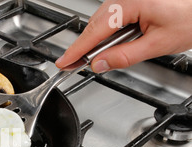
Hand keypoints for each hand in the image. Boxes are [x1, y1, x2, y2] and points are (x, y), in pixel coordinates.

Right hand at [55, 0, 191, 72]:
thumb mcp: (158, 44)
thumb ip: (124, 56)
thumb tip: (100, 64)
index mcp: (131, 3)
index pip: (94, 32)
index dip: (76, 50)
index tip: (64, 62)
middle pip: (94, 25)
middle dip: (84, 47)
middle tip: (71, 66)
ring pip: (102, 21)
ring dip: (98, 41)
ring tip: (93, 59)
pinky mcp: (133, 1)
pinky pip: (113, 17)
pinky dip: (108, 32)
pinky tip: (111, 44)